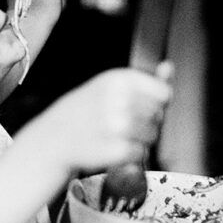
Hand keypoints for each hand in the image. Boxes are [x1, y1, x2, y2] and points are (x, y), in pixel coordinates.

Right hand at [16, 65, 172, 176]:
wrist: (54, 137)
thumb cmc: (84, 110)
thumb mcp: (110, 86)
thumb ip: (144, 79)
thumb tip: (168, 67)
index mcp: (118, 80)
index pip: (163, 93)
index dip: (157, 103)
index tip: (142, 106)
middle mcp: (118, 101)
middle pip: (159, 115)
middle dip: (148, 122)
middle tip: (126, 123)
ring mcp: (117, 127)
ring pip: (153, 135)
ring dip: (141, 139)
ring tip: (119, 136)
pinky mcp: (116, 151)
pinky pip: (141, 153)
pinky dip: (132, 154)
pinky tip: (115, 148)